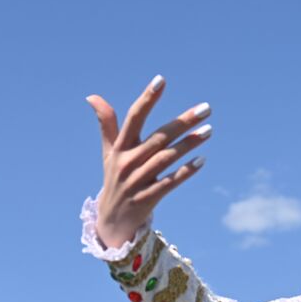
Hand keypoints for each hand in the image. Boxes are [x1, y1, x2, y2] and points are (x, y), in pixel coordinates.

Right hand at [87, 76, 211, 248]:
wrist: (111, 221)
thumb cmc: (115, 179)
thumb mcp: (109, 152)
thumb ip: (107, 124)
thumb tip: (91, 96)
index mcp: (119, 148)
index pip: (133, 118)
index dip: (146, 99)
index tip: (161, 80)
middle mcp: (127, 162)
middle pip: (158, 137)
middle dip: (183, 122)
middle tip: (206, 108)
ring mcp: (136, 182)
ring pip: (166, 158)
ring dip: (188, 144)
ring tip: (209, 130)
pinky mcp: (147, 199)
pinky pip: (169, 183)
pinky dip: (185, 172)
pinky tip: (202, 160)